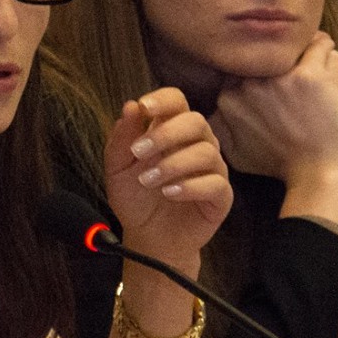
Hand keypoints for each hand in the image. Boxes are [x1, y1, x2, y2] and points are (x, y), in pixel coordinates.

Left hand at [104, 87, 232, 270]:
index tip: (144, 108)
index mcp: (171, 130)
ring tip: (148, 181)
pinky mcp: (220, 196)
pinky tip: (169, 193)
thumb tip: (130, 106)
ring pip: (206, 152)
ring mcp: (212, 169)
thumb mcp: (117, 168)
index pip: (177, 101)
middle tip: (138, 152)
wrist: (147, 237)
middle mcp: (196, 144)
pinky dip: (191, 186)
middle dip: (166, 133)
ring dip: (173, 164)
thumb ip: (122, 139)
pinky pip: (216, 183)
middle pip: (196, 121)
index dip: (163, 100)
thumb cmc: (135, 197)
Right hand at [211, 33, 337, 216]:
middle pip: (264, 51)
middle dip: (279, 55)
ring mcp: (277, 78)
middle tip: (295, 64)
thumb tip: (209, 111)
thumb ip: (218, 127)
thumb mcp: (236, 153)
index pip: (244, 64)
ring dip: (302, 47)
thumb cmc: (281, 164)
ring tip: (314, 57)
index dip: (261, 66)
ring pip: (291, 44)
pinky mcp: (308, 76)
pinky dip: (324, 46)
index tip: (274, 71)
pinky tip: (327, 53)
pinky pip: (318, 44)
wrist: (319, 173)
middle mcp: (248, 84)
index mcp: (229, 97)